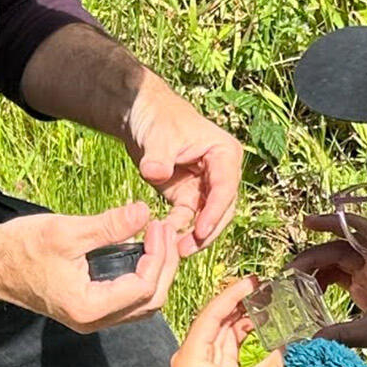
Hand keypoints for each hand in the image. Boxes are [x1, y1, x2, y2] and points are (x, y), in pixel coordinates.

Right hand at [0, 203, 181, 334]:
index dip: (159, 256)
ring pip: (142, 304)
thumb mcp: (68, 231)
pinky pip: (128, 300)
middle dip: (164, 265)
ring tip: (157, 237)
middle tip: (164, 229)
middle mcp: (93, 320)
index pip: (143, 287)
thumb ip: (110, 226)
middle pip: (150, 301)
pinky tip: (142, 250)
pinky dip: (141, 277)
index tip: (157, 225)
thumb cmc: (20, 248)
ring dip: (156, 272)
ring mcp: (92, 318)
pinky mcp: (89, 308)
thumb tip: (143, 212)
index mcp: (89, 307)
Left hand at [122, 76, 242, 255]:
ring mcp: (204, 186)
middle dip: (207, 230)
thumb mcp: (159, 136)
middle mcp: (220, 173)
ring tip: (177, 251)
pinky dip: (178, 230)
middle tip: (187, 248)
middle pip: (222, 208)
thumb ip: (159, 156)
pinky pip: (187, 218)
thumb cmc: (157, 118)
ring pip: (207, 218)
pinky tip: (164, 238)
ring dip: (194, 236)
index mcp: (224, 154)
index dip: (215, 211)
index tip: (200, 230)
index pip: (225, 187)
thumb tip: (155, 172)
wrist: (141, 115)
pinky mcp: (187, 196)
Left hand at [171, 277, 285, 366]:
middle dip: (240, 304)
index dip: (232, 295)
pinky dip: (246, 338)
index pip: (211, 314)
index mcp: (191, 356)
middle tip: (264, 288)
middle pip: (217, 321)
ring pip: (225, 334)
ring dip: (244, 320)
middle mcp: (193, 358)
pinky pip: (230, 349)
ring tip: (267, 304)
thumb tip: (300, 344)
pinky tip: (263, 329)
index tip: (253, 281)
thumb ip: (275, 365)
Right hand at [288, 211, 366, 361]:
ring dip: (316, 270)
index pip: (358, 232)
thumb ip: (342, 335)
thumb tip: (311, 341)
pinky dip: (324, 280)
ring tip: (295, 284)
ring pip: (338, 262)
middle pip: (342, 247)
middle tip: (291, 269)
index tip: (307, 223)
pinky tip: (310, 292)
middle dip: (315, 255)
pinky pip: (341, 276)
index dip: (333, 223)